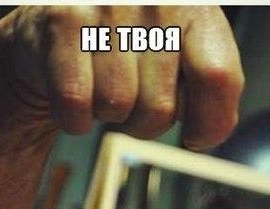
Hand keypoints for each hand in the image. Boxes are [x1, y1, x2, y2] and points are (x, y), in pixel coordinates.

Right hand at [0, 6, 243, 149]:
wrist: (51, 32)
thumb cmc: (122, 50)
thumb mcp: (178, 58)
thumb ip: (208, 86)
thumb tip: (210, 130)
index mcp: (193, 5)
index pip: (218, 76)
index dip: (209, 122)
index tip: (196, 135)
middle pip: (162, 108)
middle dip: (144, 123)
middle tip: (131, 101)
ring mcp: (106, 4)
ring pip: (118, 108)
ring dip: (107, 115)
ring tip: (100, 87)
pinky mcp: (62, 20)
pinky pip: (76, 105)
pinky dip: (73, 116)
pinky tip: (75, 93)